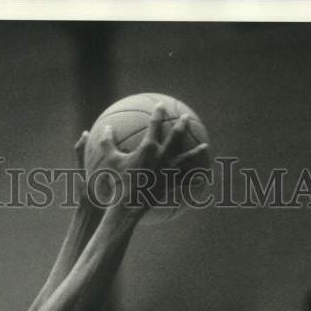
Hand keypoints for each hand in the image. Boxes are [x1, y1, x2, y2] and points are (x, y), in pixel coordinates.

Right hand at [94, 104, 208, 216]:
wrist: (128, 205)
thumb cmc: (118, 182)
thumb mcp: (110, 160)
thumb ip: (106, 142)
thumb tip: (105, 127)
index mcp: (148, 147)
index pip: (155, 124)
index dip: (158, 113)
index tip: (161, 105)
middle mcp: (162, 157)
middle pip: (175, 136)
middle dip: (181, 125)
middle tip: (186, 117)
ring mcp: (168, 171)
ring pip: (186, 159)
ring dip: (196, 152)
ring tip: (205, 146)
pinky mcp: (170, 185)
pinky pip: (184, 182)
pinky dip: (192, 179)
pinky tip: (201, 178)